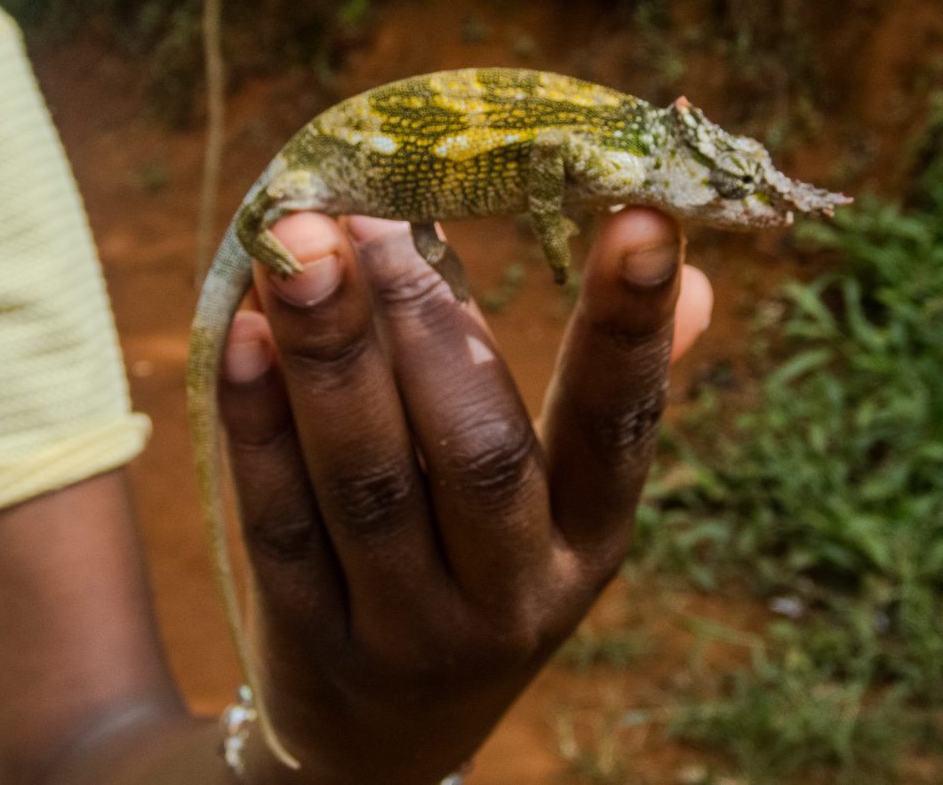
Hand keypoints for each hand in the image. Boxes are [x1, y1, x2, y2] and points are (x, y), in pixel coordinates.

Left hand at [217, 208, 711, 784]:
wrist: (384, 742)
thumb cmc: (487, 584)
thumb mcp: (565, 517)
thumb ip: (614, 400)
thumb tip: (697, 280)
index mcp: (591, 543)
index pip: (620, 428)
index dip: (631, 327)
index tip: (639, 211)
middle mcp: (511, 594)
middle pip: (478, 452)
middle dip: (427, 322)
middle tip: (375, 211)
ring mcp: (406, 627)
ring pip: (368, 481)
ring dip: (331, 350)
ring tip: (297, 241)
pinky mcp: (311, 640)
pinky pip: (278, 523)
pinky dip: (258, 422)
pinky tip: (245, 332)